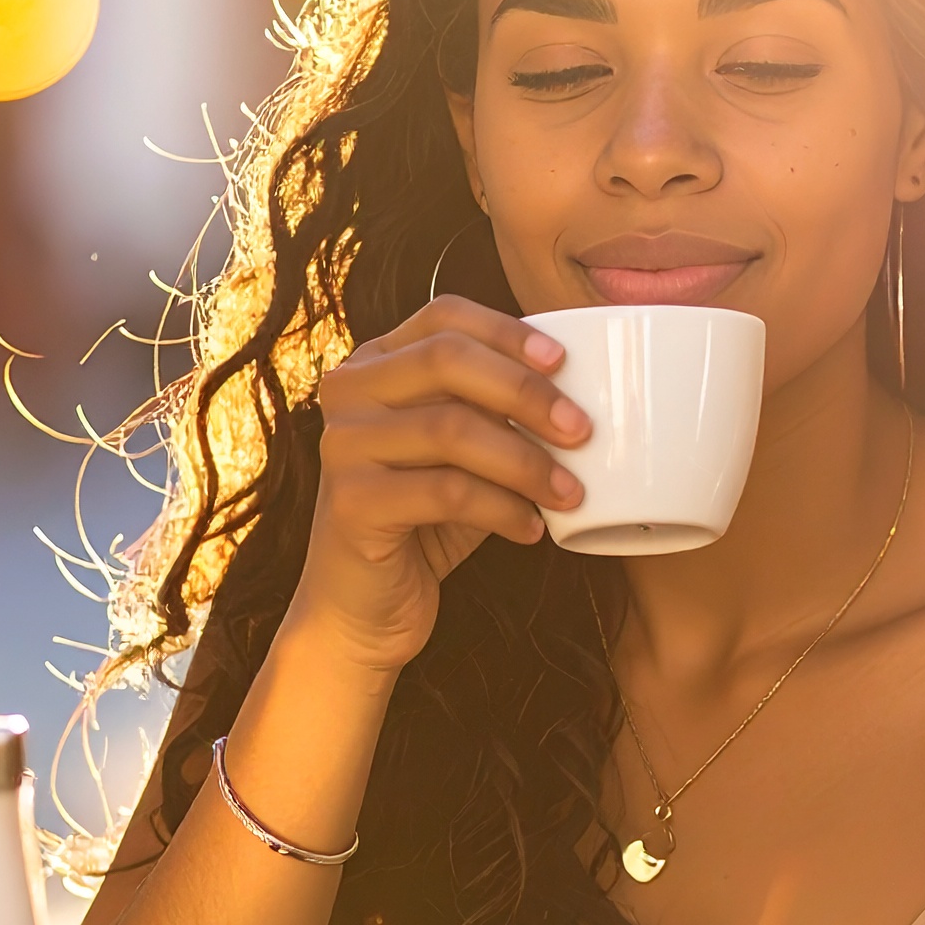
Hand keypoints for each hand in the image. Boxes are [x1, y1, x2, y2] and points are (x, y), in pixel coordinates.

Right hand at [285, 296, 589, 671]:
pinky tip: (532, 529)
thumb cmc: (426, 520)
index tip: (564, 362)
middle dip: (525, 391)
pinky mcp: (351, 502)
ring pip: (450, 428)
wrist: (363, 607)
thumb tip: (581, 388)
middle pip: (445, 359)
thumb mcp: (461, 454)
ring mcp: (342, 445)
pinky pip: (445, 492)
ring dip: (525, 461)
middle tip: (581, 431)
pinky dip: (501, 509)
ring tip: (570, 493)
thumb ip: (493, 411)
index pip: (443, 317)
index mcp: (375, 364)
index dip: (507, 332)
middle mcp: (348, 392)